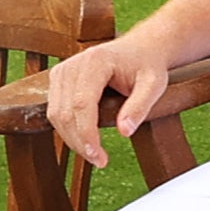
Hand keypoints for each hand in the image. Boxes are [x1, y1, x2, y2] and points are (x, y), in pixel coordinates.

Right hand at [44, 38, 170, 171]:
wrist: (138, 48)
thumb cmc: (147, 65)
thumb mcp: (154, 84)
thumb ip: (140, 106)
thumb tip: (125, 132)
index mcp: (95, 62)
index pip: (82, 104)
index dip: (87, 133)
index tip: (99, 156)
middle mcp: (71, 65)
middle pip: (64, 112)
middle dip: (79, 141)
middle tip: (100, 161)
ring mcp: (61, 72)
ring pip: (55, 114)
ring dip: (72, 139)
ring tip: (95, 155)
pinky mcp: (58, 80)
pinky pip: (55, 110)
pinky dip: (67, 129)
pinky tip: (85, 141)